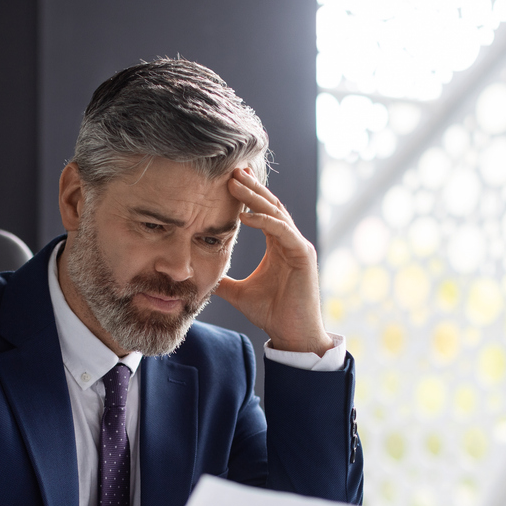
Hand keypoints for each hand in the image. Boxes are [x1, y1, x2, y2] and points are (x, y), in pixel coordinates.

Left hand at [215, 168, 333, 355]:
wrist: (292, 335)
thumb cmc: (272, 313)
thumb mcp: (239, 293)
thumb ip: (224, 280)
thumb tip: (201, 277)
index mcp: (277, 245)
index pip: (262, 212)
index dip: (248, 195)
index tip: (229, 180)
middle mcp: (289, 241)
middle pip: (269, 205)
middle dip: (251, 187)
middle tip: (232, 170)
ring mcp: (298, 246)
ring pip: (275, 213)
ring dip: (255, 197)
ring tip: (235, 184)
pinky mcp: (303, 255)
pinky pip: (282, 231)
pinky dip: (264, 221)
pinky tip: (246, 215)